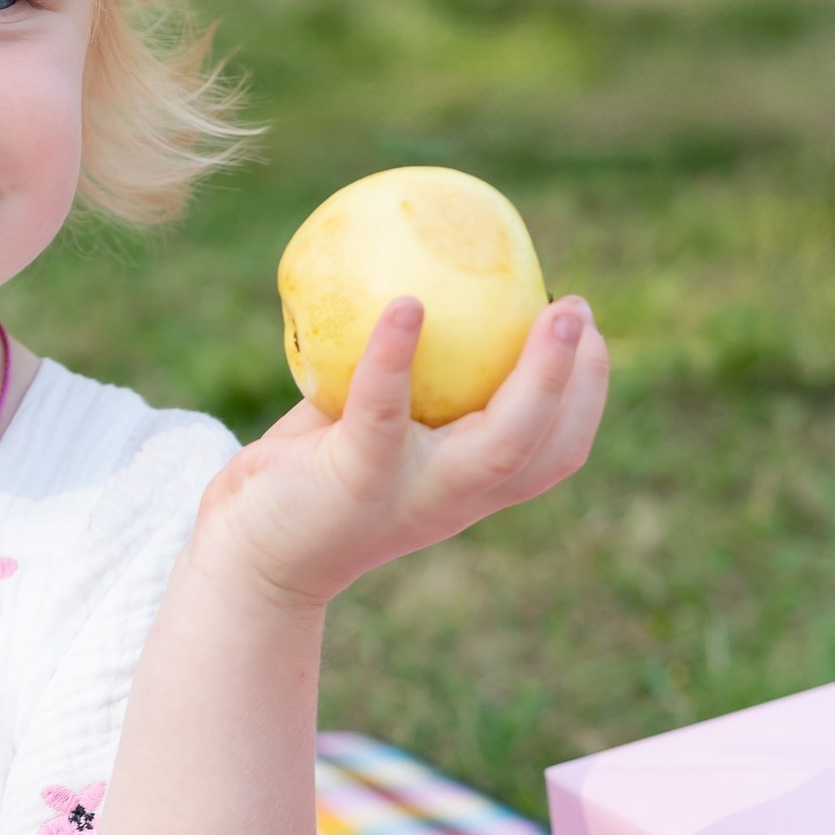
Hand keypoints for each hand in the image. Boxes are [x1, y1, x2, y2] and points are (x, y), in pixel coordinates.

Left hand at [197, 295, 607, 608]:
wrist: (250, 554)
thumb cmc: (312, 474)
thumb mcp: (372, 426)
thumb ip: (407, 380)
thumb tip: (429, 280)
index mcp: (469, 486)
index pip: (554, 451)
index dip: (585, 394)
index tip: (584, 329)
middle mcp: (453, 499)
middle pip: (546, 451)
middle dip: (579, 384)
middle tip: (578, 310)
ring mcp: (408, 495)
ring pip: (496, 448)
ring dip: (535, 381)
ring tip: (546, 310)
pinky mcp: (353, 480)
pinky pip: (383, 411)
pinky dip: (397, 358)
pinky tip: (407, 305)